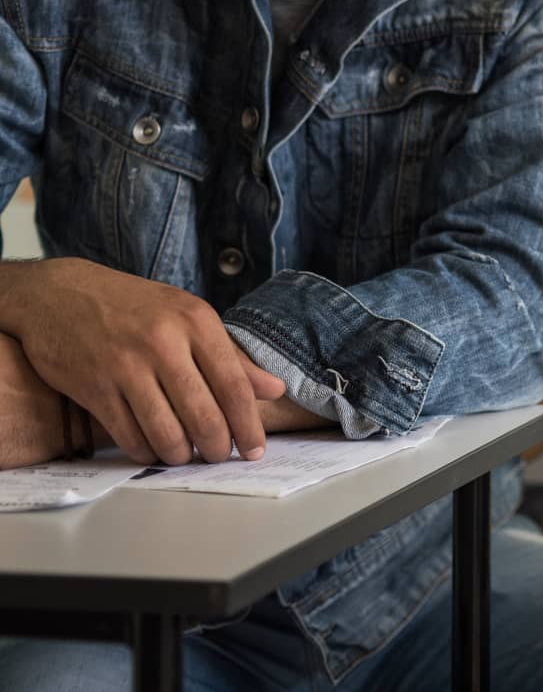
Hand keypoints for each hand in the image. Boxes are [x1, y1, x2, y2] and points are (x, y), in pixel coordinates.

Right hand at [0, 258, 284, 465]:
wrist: (57, 294)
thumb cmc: (133, 306)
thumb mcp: (187, 315)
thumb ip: (231, 356)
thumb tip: (275, 389)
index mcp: (196, 321)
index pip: (235, 386)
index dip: (249, 425)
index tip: (257, 449)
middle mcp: (164, 343)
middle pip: (204, 415)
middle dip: (218, 447)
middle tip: (221, 457)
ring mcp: (126, 367)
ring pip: (167, 432)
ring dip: (181, 455)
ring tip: (187, 457)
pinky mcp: (94, 388)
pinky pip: (128, 435)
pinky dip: (146, 452)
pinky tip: (153, 451)